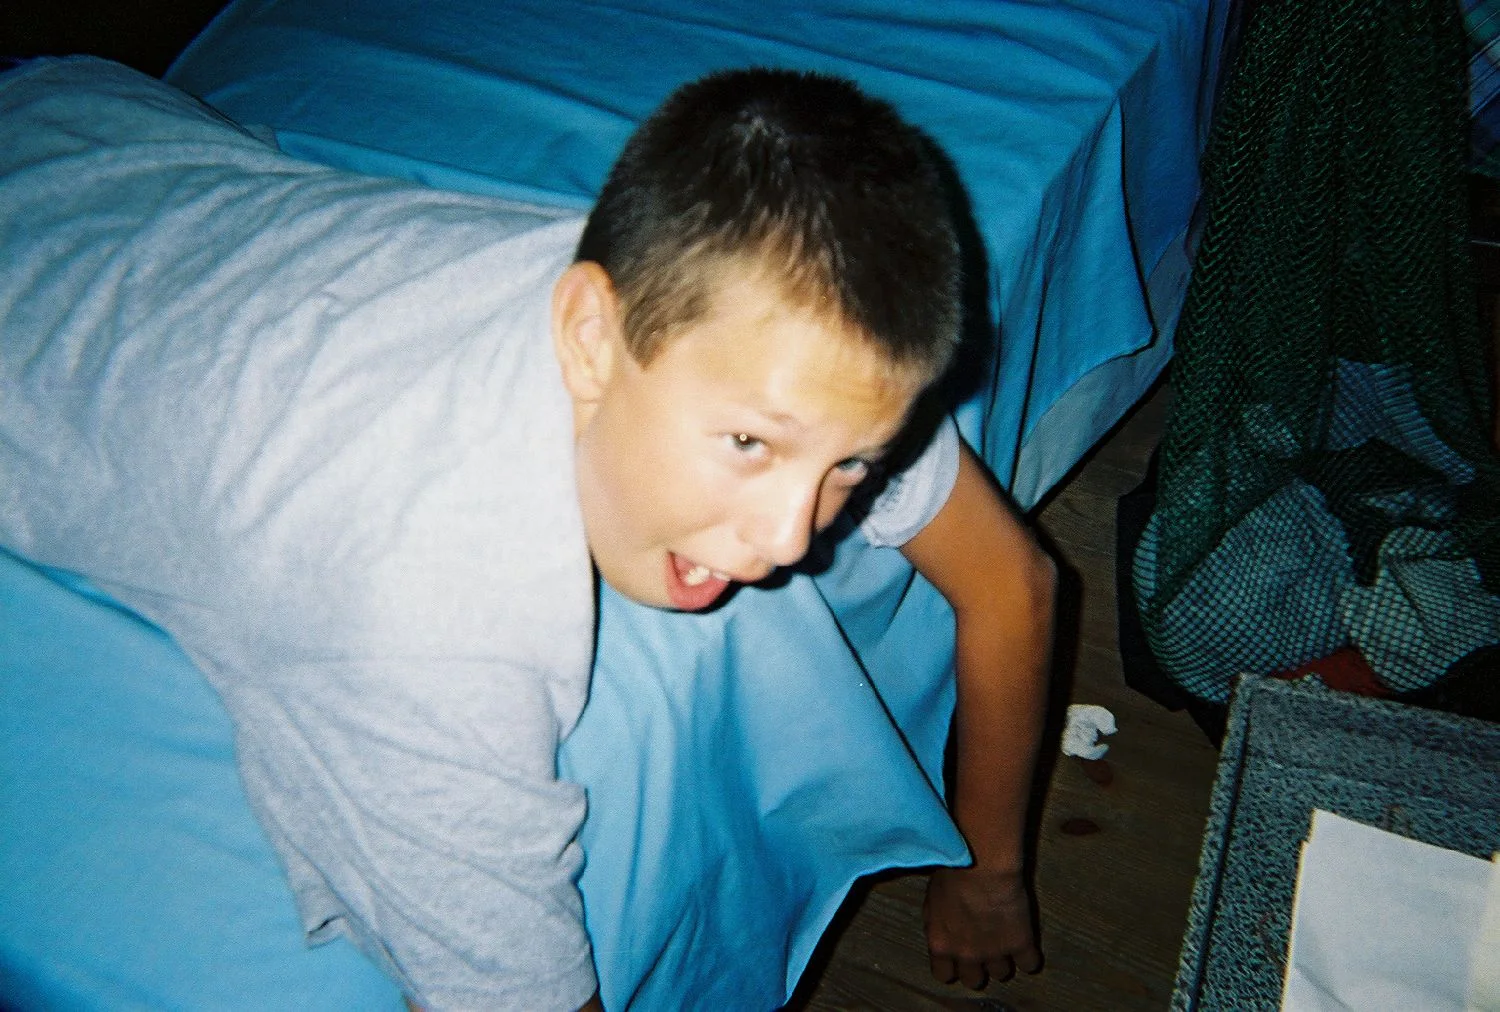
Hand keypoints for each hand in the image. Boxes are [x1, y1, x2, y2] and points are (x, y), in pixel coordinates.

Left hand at [923, 865, 1041, 989]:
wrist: (981, 863)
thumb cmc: (952, 870)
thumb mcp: (932, 898)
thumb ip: (937, 922)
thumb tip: (940, 929)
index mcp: (941, 943)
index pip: (943, 974)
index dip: (952, 967)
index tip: (958, 958)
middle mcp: (966, 954)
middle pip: (973, 981)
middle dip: (978, 968)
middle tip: (983, 951)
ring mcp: (994, 952)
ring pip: (1001, 974)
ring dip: (1003, 961)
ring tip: (1005, 943)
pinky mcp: (1020, 944)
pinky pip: (1029, 964)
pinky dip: (1029, 957)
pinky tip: (1026, 945)